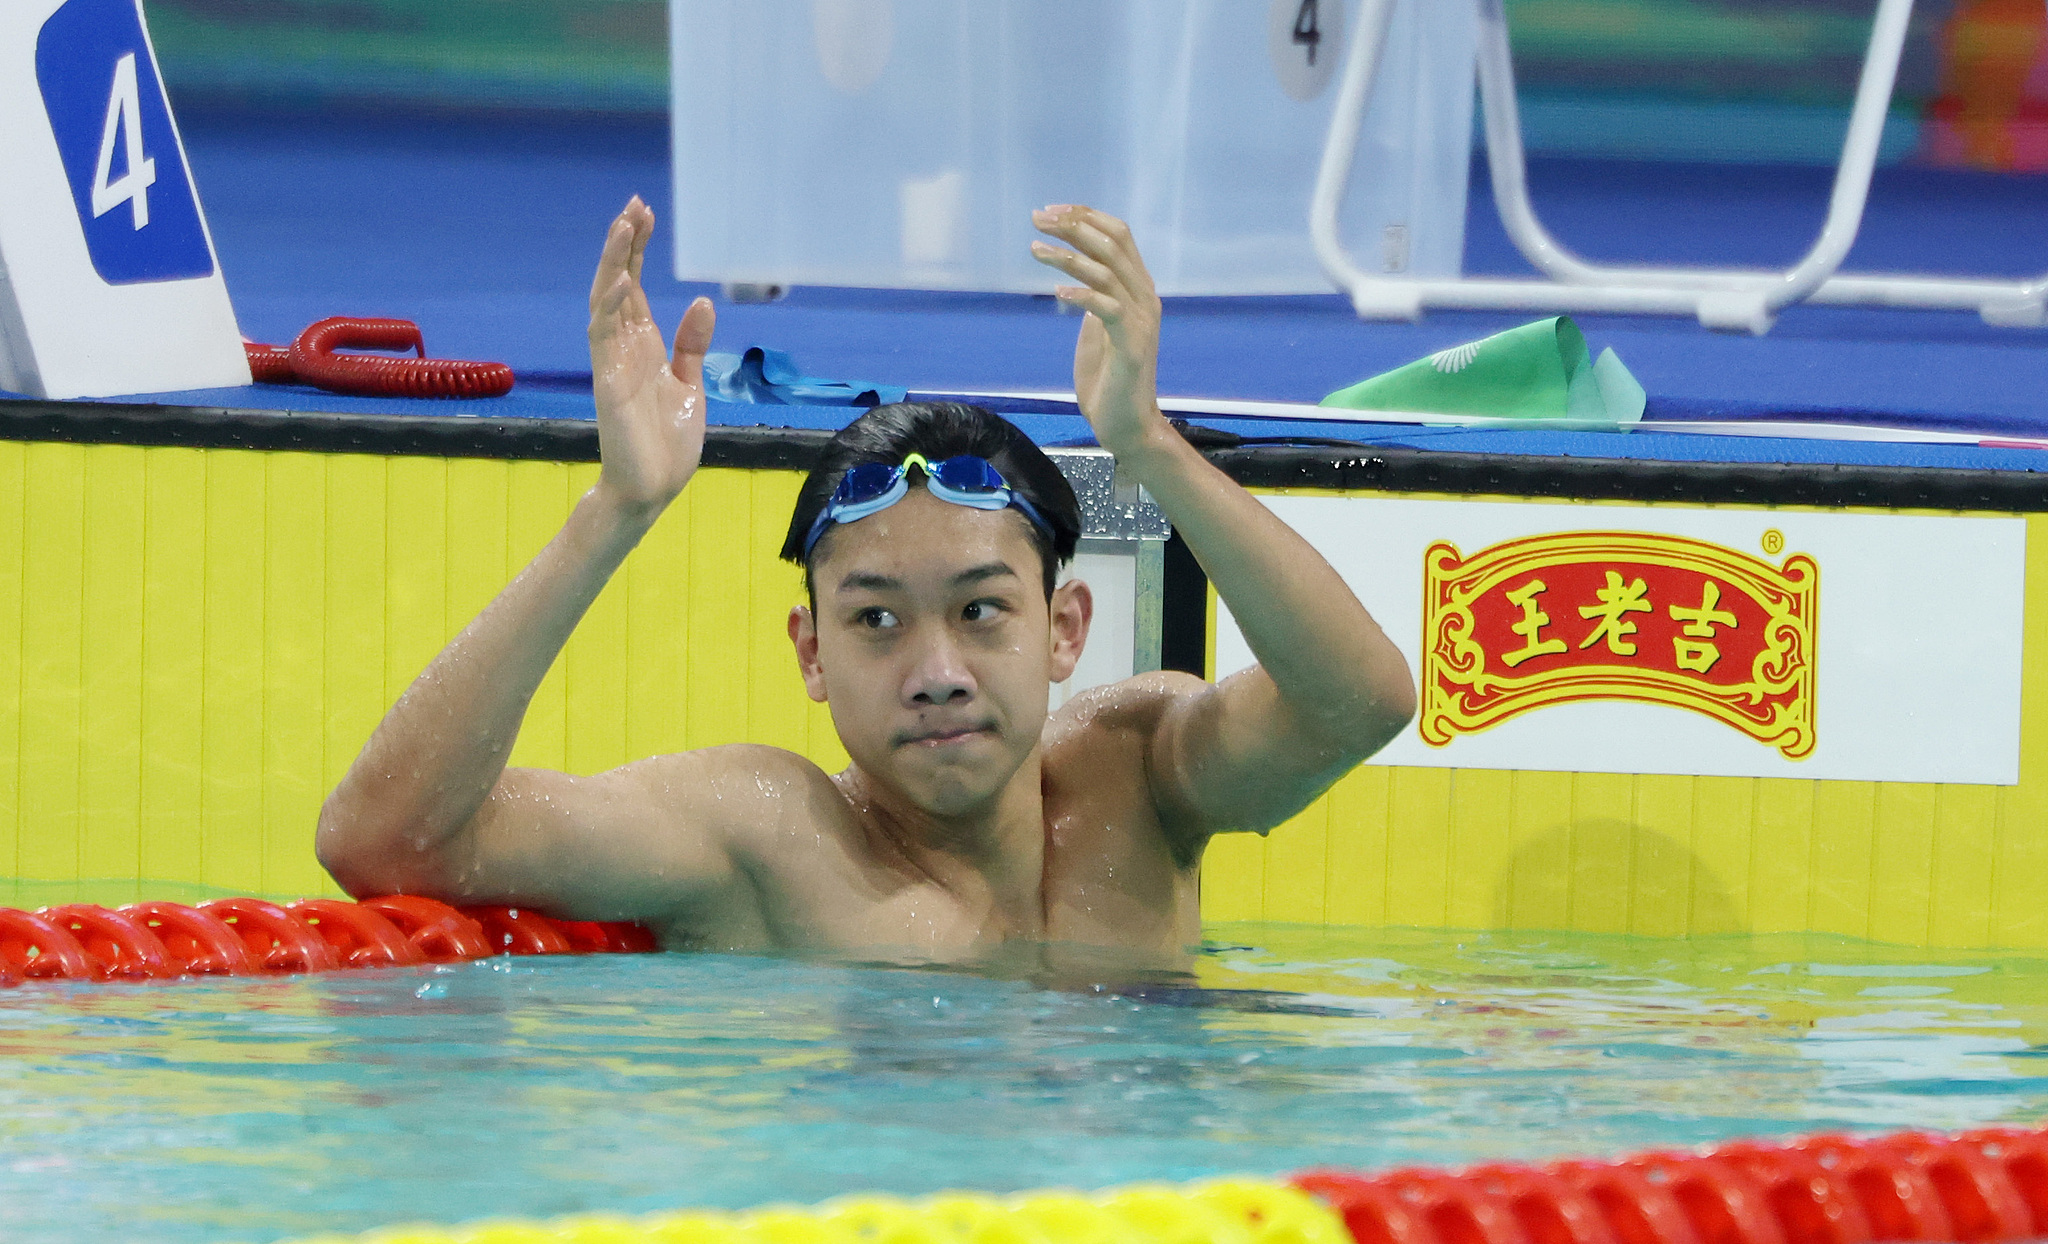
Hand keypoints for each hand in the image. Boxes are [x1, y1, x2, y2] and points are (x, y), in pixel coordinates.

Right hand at [588, 197, 713, 518]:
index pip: (635, 288)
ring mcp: (613, 363)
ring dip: (614, 263)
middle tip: (635, 204)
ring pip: (606, 301)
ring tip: (624, 224)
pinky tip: (619, 278)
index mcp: (644, 348)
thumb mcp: (690, 385)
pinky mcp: (608, 383)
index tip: (645, 214)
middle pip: (619, 284)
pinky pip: (603, 336)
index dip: (637, 251)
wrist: (653, 488)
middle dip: (626, 244)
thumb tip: (701, 302)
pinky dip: (609, 305)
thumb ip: (692, 346)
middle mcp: (624, 348)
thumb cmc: (667, 444)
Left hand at [1030, 205, 1165, 456]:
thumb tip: (1077, 275)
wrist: (1126, 424)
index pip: (1119, 236)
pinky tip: (1057, 291)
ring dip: (1067, 257)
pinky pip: (1108, 308)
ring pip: (1106, 272)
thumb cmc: (1109, 378)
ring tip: (1035, 249)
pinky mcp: (1131, 345)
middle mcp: (1145, 298)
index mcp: (1139, 289)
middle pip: (1112, 244)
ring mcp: (1141, 320)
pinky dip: (1082, 294)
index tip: (1052, 211)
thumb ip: (1096, 298)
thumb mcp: (1099, 328)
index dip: (1086, 217)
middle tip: (1038, 219)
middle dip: (1073, 226)